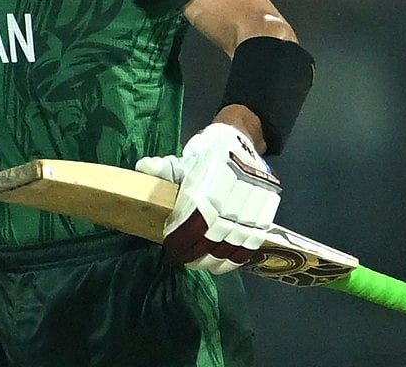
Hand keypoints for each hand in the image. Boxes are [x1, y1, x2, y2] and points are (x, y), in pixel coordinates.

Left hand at [136, 123, 279, 273]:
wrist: (242, 141)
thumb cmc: (207, 155)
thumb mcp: (184, 159)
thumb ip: (163, 168)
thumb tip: (142, 168)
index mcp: (209, 182)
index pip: (193, 220)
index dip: (181, 238)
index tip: (171, 247)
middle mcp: (232, 196)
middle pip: (212, 237)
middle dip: (194, 253)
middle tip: (181, 258)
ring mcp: (251, 206)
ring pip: (232, 244)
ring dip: (213, 260)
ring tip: (199, 264)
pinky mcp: (264, 213)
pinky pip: (251, 243)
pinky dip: (236, 258)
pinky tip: (222, 263)